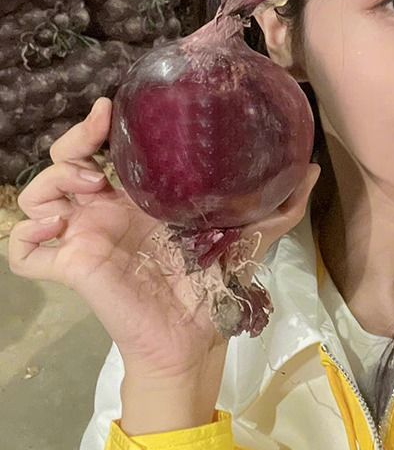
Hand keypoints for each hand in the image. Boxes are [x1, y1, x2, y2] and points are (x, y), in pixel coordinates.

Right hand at [9, 97, 320, 383]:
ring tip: (90, 189)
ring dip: (52, 182)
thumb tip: (310, 168)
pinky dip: (27, 238)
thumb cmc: (216, 284)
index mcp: (139, 195)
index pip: (104, 146)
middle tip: (99, 144)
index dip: (99, 124)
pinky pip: (23, 251)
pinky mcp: (72, 267)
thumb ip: (280, 205)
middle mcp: (105, 209)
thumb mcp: (251, 237)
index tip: (113, 110)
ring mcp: (83, 236)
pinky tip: (59, 231)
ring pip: (36, 195)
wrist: (196, 339)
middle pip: (63, 159)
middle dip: (73, 140)